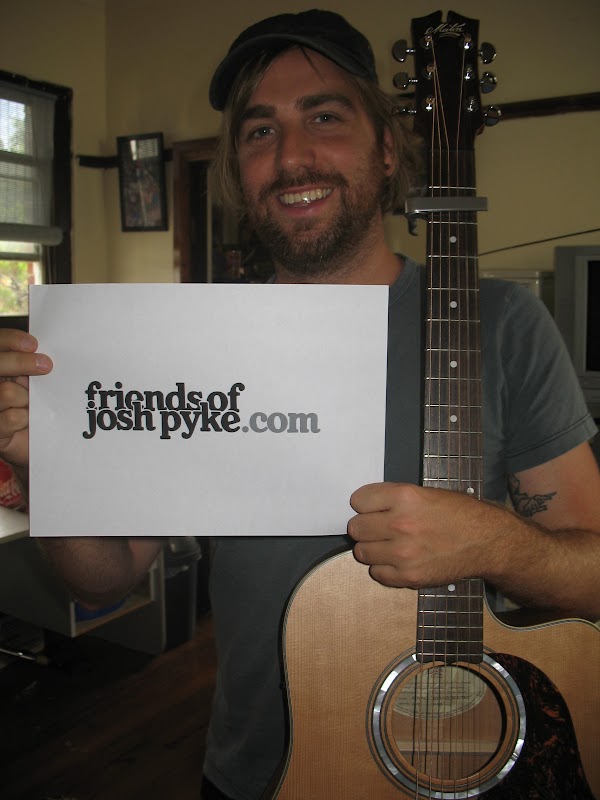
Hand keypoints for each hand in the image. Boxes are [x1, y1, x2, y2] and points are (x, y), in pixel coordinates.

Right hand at [0, 330, 52, 467]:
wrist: (38, 444)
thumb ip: (36, 367)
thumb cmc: (39, 409)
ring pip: (6, 391)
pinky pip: (10, 417)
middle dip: (21, 362)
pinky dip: (24, 419)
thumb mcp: (38, 384)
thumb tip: (48, 351)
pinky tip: (28, 423)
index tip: (33, 344)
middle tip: (46, 366)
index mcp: (2, 368)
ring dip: (25, 399)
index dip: (11, 340)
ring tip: (32, 406)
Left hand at [347, 482, 510, 588]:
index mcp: (404, 497)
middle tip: (379, 529)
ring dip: (372, 549)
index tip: (372, 509)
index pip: (358, 500)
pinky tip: (398, 561)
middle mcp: (400, 524)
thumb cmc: (458, 513)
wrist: (486, 541)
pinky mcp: (409, 577)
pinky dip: (384, 569)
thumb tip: (366, 508)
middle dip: (365, 527)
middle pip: (355, 528)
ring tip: (389, 546)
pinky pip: (377, 574)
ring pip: (361, 552)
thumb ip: (394, 499)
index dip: (364, 505)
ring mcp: (403, 553)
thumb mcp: (425, 493)